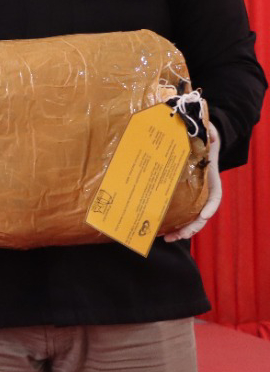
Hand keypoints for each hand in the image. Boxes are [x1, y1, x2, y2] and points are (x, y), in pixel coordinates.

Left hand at [164, 120, 222, 240]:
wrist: (194, 139)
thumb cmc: (201, 138)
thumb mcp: (207, 133)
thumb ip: (209, 133)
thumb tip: (211, 135)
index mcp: (211, 179)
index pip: (215, 197)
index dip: (210, 206)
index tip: (205, 215)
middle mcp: (202, 191)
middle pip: (200, 215)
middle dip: (190, 228)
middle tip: (177, 236)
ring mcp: (192, 196)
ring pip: (189, 218)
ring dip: (179, 230)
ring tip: (165, 238)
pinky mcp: (179, 197)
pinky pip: (176, 213)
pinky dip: (169, 222)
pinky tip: (157, 229)